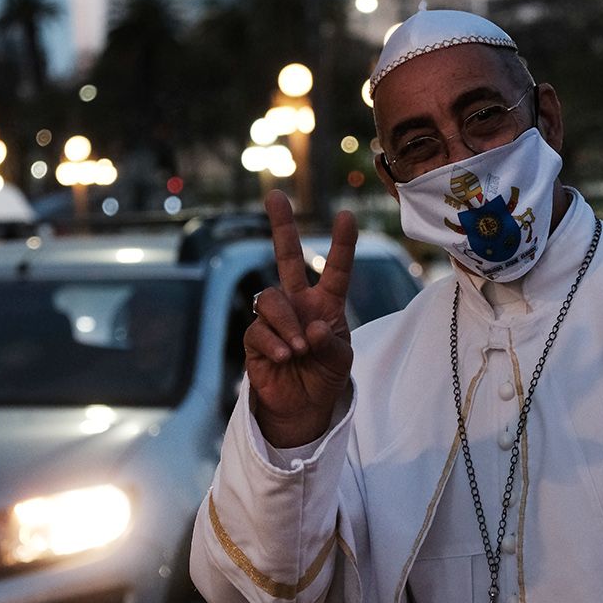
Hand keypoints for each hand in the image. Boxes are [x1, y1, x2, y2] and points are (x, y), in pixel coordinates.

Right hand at [244, 190, 357, 447]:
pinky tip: (284, 357)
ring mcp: (275, 318)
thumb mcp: (340, 360)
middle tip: (275, 195)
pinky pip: (258, 329)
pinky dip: (274, 343)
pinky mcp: (256, 339)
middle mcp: (298, 303)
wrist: (302, 407)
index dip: (342, 244)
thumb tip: (311, 327)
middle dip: (281, 226)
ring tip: (298, 350)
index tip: (347, 215)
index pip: (336, 269)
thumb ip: (331, 342)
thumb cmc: (325, 376)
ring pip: (270, 298)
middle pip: (286, 257)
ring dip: (285, 322)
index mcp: (326, 303)